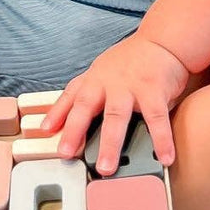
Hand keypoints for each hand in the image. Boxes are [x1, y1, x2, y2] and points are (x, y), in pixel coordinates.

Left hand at [41, 33, 189, 175]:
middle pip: (86, 107)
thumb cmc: (132, 60)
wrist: (162, 41)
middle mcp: (108, 82)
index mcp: (94, 79)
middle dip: (74, 130)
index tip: (45, 130)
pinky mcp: (154, 90)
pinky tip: (164, 157)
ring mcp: (130, 86)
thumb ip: (88, 92)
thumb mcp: (103, 72)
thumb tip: (68, 120)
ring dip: (110, 143)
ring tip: (106, 168)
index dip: (57, 112)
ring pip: (117, 116)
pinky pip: (156, 118)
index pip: (71, 95)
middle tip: (66, 154)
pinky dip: (161, 139)